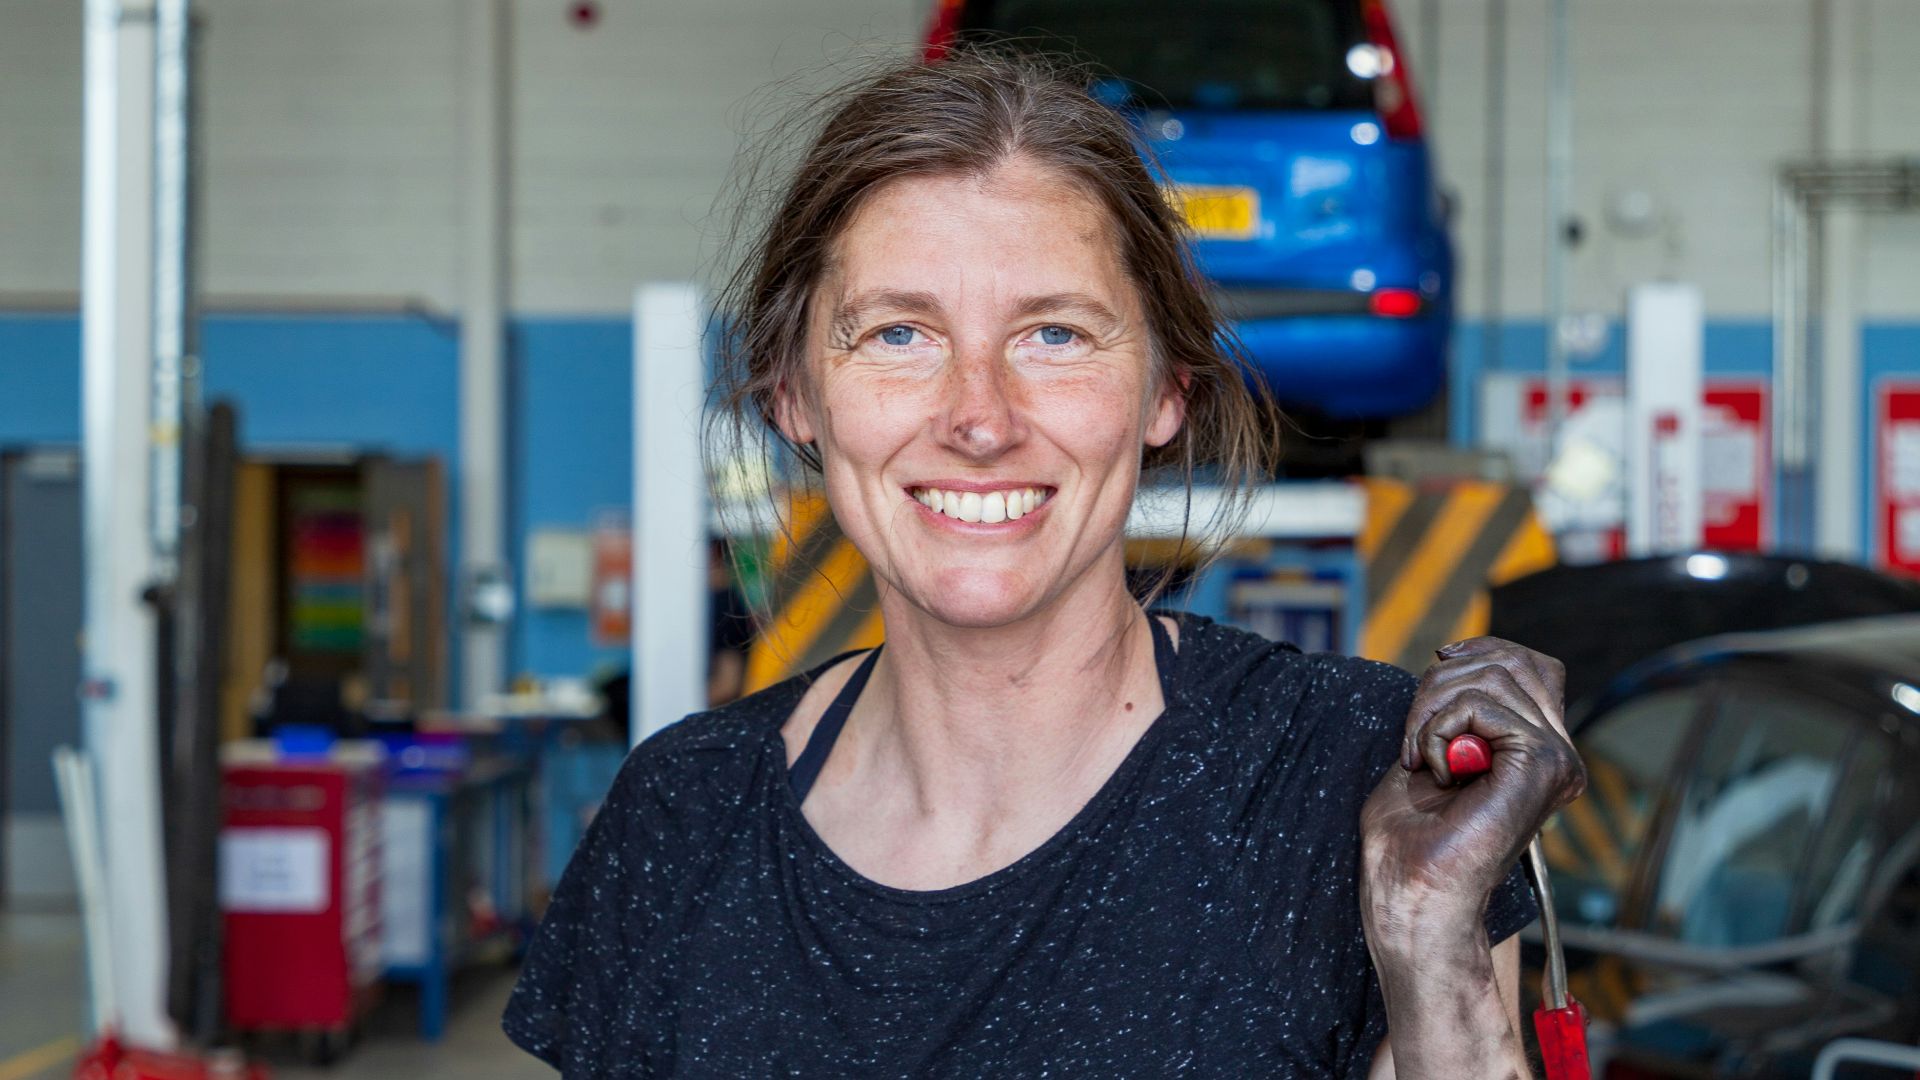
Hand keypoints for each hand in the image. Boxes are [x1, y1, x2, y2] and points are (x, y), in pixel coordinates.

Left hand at [1360, 637, 1585, 941]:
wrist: (1412, 891)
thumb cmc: (1408, 837)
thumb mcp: (1431, 749)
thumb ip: (1457, 707)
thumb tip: (1459, 658)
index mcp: (1537, 752)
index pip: (1530, 664)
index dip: (1480, 652)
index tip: (1437, 667)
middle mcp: (1557, 754)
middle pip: (1511, 661)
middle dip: (1442, 682)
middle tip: (1413, 737)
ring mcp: (1556, 758)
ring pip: (1493, 676)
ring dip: (1432, 709)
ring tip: (1420, 757)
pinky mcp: (1543, 762)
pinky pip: (1480, 704)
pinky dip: (1437, 728)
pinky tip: (1433, 770)